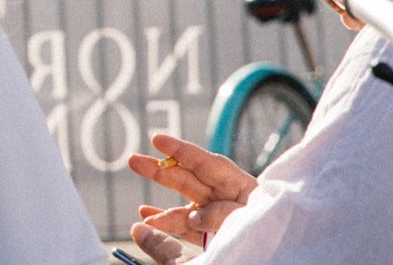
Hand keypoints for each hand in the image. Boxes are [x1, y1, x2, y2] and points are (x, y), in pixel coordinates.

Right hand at [125, 132, 257, 258]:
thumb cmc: (259, 256)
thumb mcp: (230, 239)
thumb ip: (198, 229)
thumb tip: (160, 225)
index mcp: (248, 196)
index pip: (211, 166)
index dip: (182, 152)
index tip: (156, 140)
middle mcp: (235, 207)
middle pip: (195, 183)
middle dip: (162, 172)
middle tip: (132, 161)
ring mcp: (228, 226)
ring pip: (190, 211)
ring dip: (163, 210)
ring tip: (141, 212)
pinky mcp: (221, 243)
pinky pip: (192, 231)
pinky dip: (170, 226)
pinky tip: (149, 222)